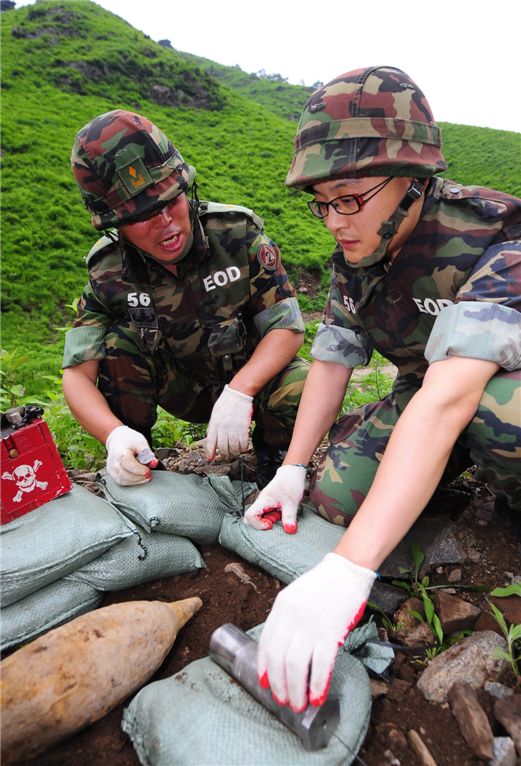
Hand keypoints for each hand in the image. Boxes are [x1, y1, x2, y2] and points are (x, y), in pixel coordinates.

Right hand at [105, 425, 157, 485]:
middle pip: (123, 474)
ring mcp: (110, 468)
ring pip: (121, 480)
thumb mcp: (141, 442)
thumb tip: (154, 463)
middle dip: (138, 477)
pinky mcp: (111, 473)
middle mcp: (113, 461)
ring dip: (135, 481)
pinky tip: (139, 479)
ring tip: (145, 478)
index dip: (139, 470)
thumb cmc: (129, 440)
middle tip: (149, 476)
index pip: (128, 464)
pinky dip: (131, 482)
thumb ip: (147, 453)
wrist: (118, 439)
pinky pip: (120, 481)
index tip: (149, 471)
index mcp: (120, 452)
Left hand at [206, 385, 252, 459]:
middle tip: (226, 458)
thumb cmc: (226, 402)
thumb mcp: (215, 413)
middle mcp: (223, 428)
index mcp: (214, 424)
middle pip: (223, 447)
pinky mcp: (243, 428)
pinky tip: (243, 449)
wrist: (238, 394)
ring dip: (234, 453)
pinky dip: (243, 448)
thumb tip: (211, 435)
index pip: (211, 441)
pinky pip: (243, 443)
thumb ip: (213, 425)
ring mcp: (233, 429)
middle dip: (224, 455)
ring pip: (233, 447)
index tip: (210, 459)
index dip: (210, 452)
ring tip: (235, 454)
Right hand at [244, 464, 305, 533]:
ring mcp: (264, 503)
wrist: (292, 472)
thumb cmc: (290, 483)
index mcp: (263, 500)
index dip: (258, 524)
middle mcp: (261, 502)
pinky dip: (273, 517)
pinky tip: (282, 513)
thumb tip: (290, 531)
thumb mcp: (292, 503)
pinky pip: (266, 514)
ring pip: (260, 517)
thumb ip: (289, 518)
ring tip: (281, 516)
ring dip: (269, 520)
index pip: (250, 516)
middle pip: (251, 518)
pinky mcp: (269, 504)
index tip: (271, 524)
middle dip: (262, 524)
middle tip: (276, 521)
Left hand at [257, 553, 375, 711]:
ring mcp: (310, 624)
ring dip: (296, 690)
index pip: (266, 642)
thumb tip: (282, 651)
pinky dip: (317, 684)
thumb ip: (287, 619)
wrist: (346, 570)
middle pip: (277, 658)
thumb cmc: (323, 585)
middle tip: (283, 701)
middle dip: (278, 685)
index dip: (264, 667)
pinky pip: (320, 663)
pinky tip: (317, 696)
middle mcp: (292, 616)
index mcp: (281, 606)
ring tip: (299, 704)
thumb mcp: (296, 596)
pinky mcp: (330, 631)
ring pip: (295, 665)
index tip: (265, 683)